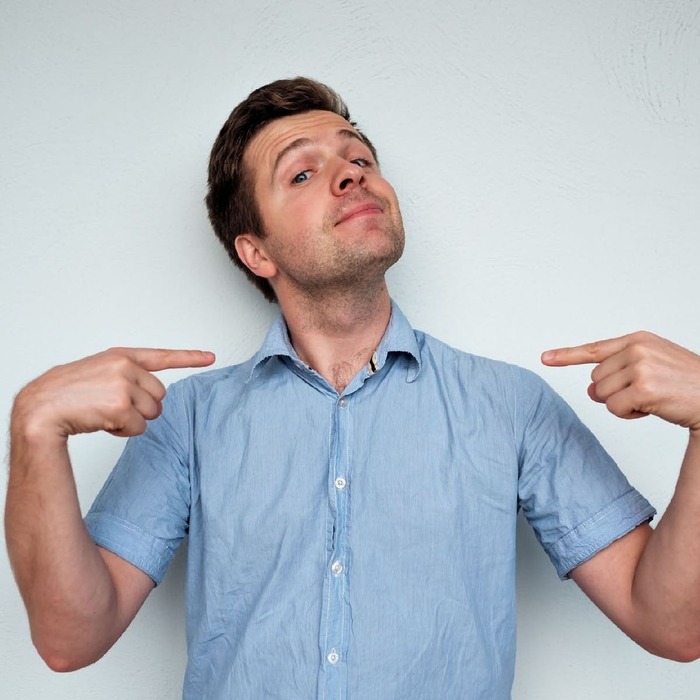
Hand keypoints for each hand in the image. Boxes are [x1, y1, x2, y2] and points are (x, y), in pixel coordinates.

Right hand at [12, 347, 214, 440]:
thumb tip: (154, 397)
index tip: (210, 357)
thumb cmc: (67, 393)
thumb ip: (126, 375)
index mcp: (121, 356)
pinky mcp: (119, 406)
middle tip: (113, 406)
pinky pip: (138, 428)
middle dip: (142, 407)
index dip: (189, 358)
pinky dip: (123, 432)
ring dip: (132, 420)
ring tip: (104, 412)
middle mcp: (125, 367)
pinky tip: (102, 422)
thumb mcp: (99, 372)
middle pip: (160, 396)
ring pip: (152, 413)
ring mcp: (123, 386)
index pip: (162, 356)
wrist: (41, 407)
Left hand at [541, 331, 699, 431]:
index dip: (567, 355)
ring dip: (623, 404)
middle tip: (645, 394)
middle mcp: (637, 349)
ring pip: (602, 394)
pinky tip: (651, 409)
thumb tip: (591, 390)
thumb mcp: (653, 367)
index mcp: (638, 340)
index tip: (545, 358)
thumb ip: (619, 373)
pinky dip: (629, 415)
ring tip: (652, 399)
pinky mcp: (643, 387)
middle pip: (596, 379)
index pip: (595, 349)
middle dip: (614, 392)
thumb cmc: (686, 385)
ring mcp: (640, 367)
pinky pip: (614, 408)